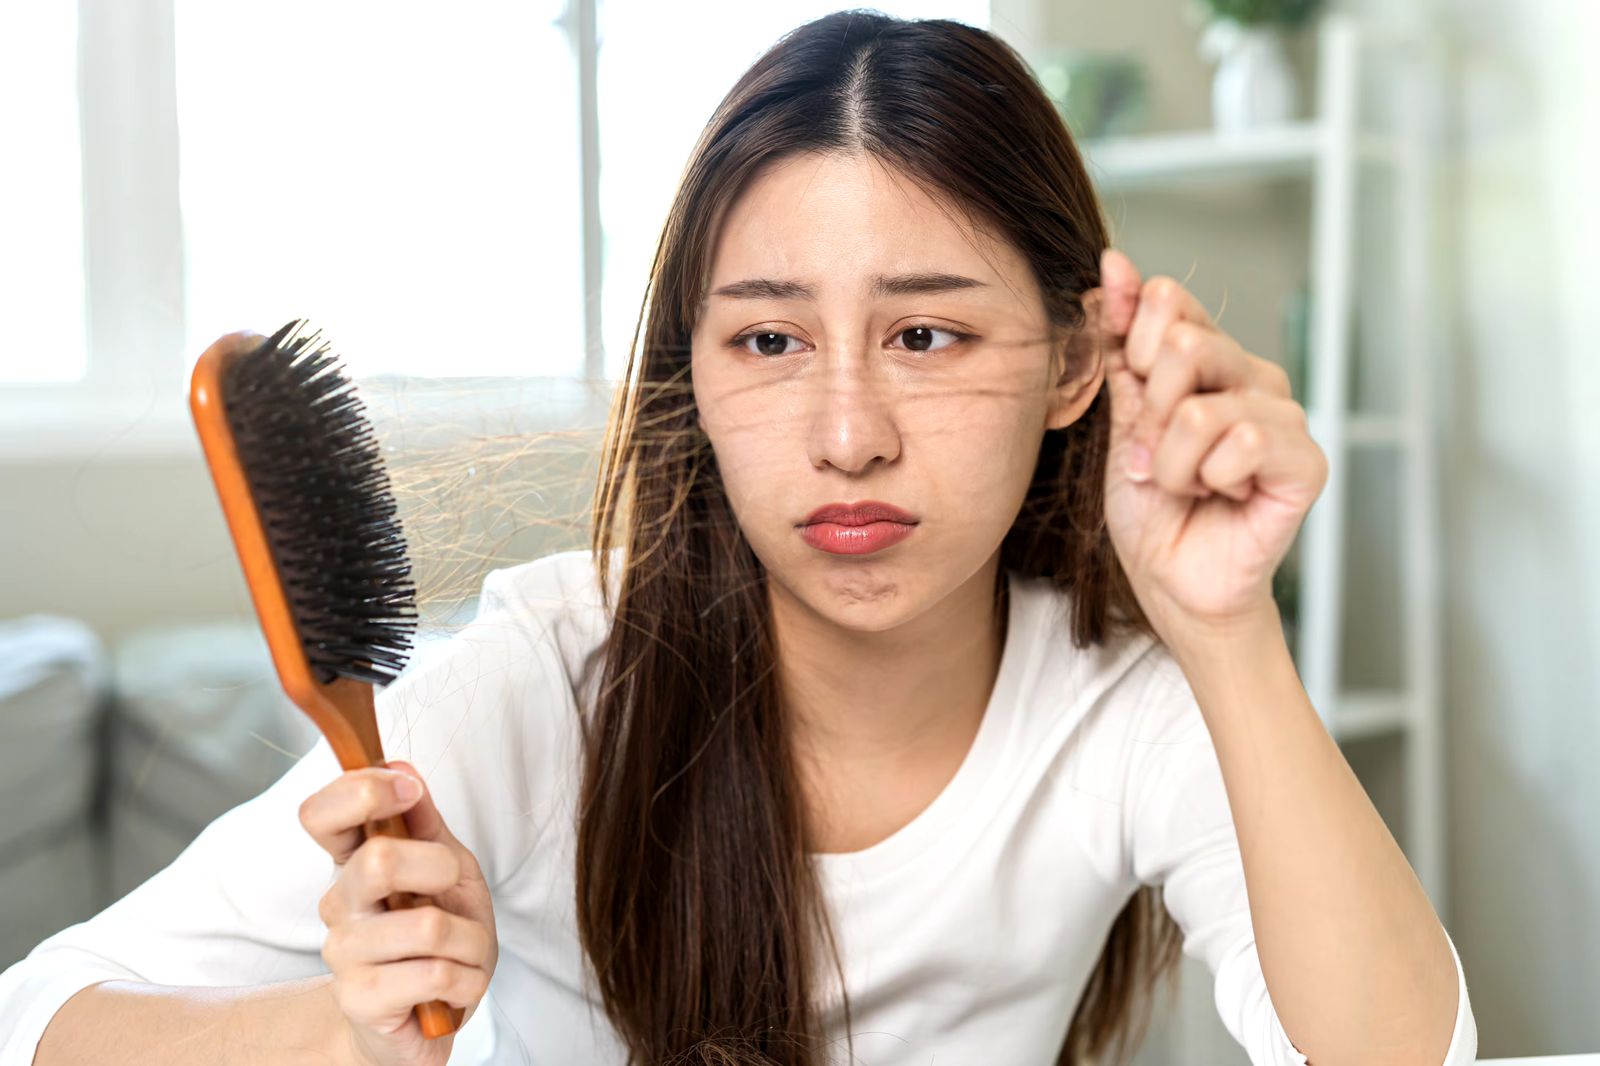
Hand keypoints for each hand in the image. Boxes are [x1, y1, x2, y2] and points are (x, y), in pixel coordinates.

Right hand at [299, 761, 498, 1065]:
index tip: (408, 790)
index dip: (362, 791)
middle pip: (377, 861)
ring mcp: (343, 953)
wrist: (427, 1015)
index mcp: (354, 862)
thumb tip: (400, 766)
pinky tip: (456, 983)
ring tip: (463, 951)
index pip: (320, 814)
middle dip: (440, 869)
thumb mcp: (448, 870)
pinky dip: (468, 976)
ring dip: (470, 939)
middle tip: (452, 888)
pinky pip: (435, 973)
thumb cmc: (440, 937)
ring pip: (425, 925)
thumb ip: (425, 822)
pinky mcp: (360, 999)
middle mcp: (339, 903)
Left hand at [1089, 247, 1327, 639]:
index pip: (1169, 300)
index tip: (1130, 392)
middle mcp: (1252, 377)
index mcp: (1210, 359)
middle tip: (1155, 458)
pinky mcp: (1304, 462)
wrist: (1172, 582)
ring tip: (1184, 487)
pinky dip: (1208, 480)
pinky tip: (1218, 497)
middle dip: (1150, 415)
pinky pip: (1242, 443)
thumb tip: (1114, 266)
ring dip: (1170, 464)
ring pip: (1202, 409)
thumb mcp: (1120, 420)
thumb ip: (1120, 347)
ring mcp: (1283, 416)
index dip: (1133, 342)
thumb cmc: (1151, 508)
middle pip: (1186, 344)